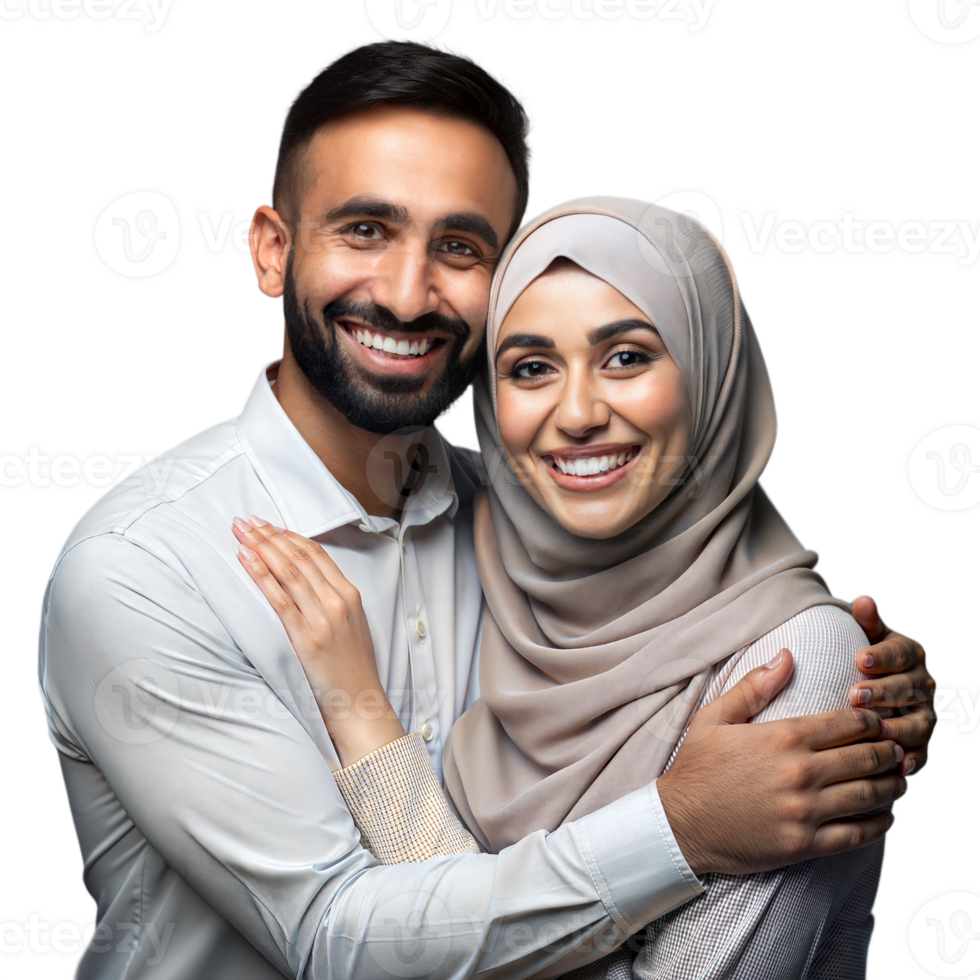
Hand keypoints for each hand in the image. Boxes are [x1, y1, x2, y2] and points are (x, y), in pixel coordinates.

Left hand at [232, 516, 406, 765]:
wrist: (360, 702)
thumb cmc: (353, 668)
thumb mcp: (353, 625)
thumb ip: (334, 600)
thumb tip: (306, 582)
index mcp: (351, 595)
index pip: (316, 554)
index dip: (289, 535)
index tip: (268, 525)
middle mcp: (338, 601)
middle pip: (299, 557)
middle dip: (269, 535)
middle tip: (246, 521)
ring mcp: (323, 617)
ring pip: (288, 571)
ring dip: (262, 548)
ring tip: (242, 534)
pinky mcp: (306, 636)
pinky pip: (279, 599)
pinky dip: (261, 575)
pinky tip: (246, 560)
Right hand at [657, 650, 906, 876]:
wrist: (680, 824)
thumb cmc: (696, 768)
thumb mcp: (714, 718)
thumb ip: (754, 686)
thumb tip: (787, 656)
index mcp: (783, 737)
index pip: (848, 723)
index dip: (872, 720)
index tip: (879, 721)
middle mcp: (800, 772)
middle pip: (867, 757)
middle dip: (890, 750)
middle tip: (898, 748)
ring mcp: (805, 811)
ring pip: (871, 795)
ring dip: (892, 785)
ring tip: (899, 778)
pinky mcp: (805, 844)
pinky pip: (858, 835)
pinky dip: (880, 824)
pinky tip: (887, 816)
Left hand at [847, 593, 936, 777]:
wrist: (865, 685)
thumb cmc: (861, 659)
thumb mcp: (864, 637)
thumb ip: (866, 621)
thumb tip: (864, 600)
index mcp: (909, 653)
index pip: (901, 653)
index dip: (882, 656)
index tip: (860, 659)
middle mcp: (922, 683)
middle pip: (908, 688)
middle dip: (883, 691)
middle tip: (854, 695)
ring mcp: (924, 714)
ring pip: (919, 722)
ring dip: (899, 727)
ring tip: (877, 731)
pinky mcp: (920, 742)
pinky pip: (921, 753)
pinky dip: (914, 760)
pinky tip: (900, 766)